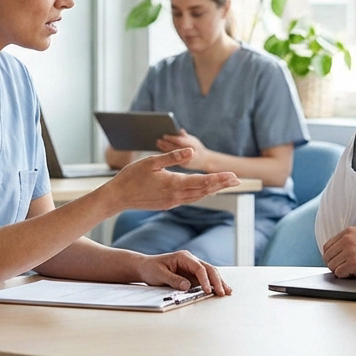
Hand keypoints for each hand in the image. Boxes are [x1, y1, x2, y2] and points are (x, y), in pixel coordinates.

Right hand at [105, 147, 238, 210]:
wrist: (118, 197)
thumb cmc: (131, 177)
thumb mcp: (151, 162)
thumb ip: (173, 157)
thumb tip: (191, 151)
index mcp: (174, 184)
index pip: (203, 181)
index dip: (219, 179)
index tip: (233, 176)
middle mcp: (176, 195)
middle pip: (204, 190)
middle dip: (221, 184)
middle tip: (237, 180)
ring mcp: (172, 202)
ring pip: (198, 196)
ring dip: (212, 189)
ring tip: (225, 184)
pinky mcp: (167, 204)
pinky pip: (189, 198)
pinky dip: (200, 194)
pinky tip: (204, 190)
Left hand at [135, 250, 231, 295]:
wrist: (145, 267)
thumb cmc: (151, 268)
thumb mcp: (159, 274)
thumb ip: (173, 280)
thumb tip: (187, 286)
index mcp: (184, 257)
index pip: (199, 268)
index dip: (205, 279)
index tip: (207, 290)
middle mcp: (191, 261)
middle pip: (209, 269)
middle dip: (217, 281)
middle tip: (222, 293)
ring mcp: (192, 268)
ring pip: (210, 273)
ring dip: (219, 282)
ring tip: (228, 292)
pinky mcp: (192, 275)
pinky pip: (205, 279)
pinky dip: (213, 285)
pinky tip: (220, 290)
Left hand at [155, 130, 208, 170]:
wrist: (205, 161)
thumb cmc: (198, 148)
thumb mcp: (194, 140)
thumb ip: (185, 136)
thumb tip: (178, 130)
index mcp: (193, 146)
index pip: (180, 141)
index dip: (171, 138)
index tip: (164, 135)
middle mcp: (190, 154)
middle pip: (175, 148)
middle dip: (166, 144)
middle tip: (158, 140)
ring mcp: (186, 161)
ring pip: (173, 154)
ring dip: (164, 148)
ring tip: (157, 143)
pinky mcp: (183, 165)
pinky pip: (172, 159)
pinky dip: (166, 154)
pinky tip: (161, 150)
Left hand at [321, 227, 355, 278]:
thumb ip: (349, 242)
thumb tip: (335, 255)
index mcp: (348, 232)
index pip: (327, 247)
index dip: (333, 257)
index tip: (340, 262)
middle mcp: (347, 239)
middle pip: (327, 257)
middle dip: (335, 265)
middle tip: (347, 269)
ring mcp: (350, 250)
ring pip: (332, 266)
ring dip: (341, 271)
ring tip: (354, 270)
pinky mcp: (355, 263)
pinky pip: (340, 274)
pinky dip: (346, 277)